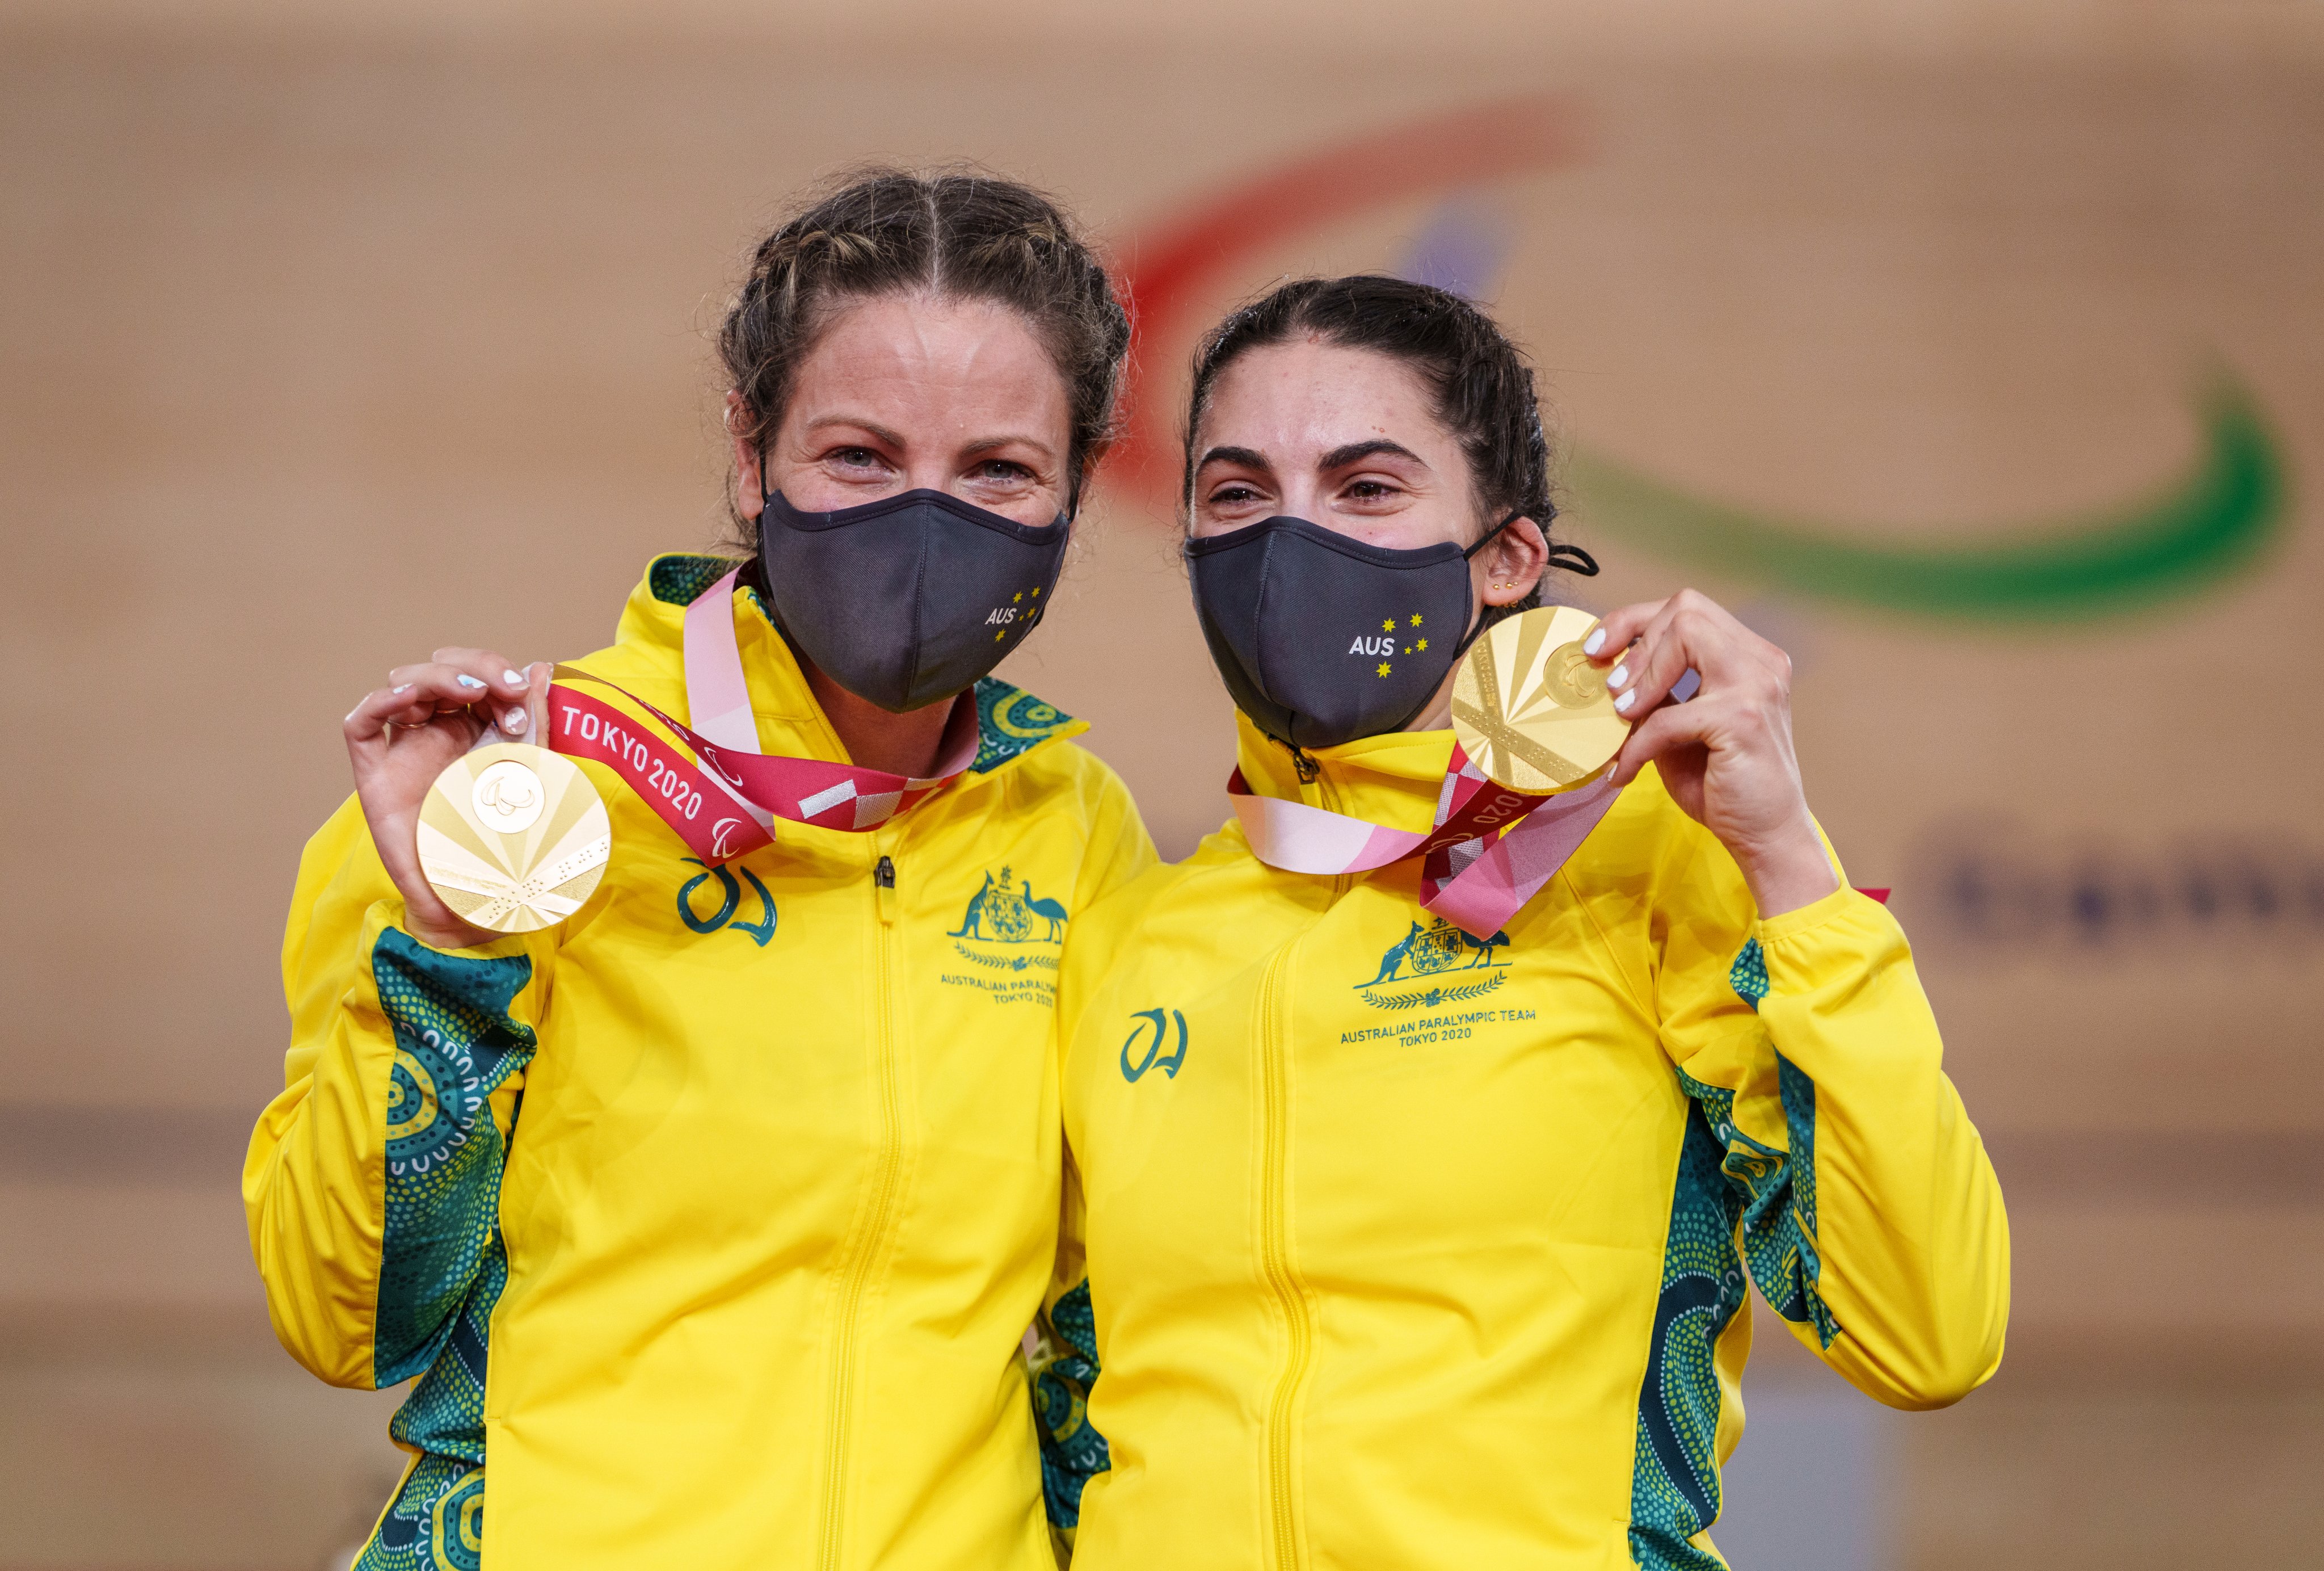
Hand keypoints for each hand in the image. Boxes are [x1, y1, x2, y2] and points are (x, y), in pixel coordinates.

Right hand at [343, 648, 553, 949]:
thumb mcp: (532, 770)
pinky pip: (361, 726)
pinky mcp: (376, 777)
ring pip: (402, 685)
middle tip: (505, 692)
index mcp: (476, 729)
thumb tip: (541, 665)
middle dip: (474, 669)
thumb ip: (535, 717)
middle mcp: (438, 735)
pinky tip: (409, 697)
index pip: (475, 674)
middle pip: (438, 669)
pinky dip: (379, 702)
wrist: (484, 894)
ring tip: (472, 693)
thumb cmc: (512, 840)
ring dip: (436, 677)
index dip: (496, 671)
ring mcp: (405, 752)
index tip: (522, 692)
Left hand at [1586, 590, 1837, 917]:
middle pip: (1686, 609)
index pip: (1689, 608)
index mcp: (1750, 657)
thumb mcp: (1678, 729)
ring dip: (1641, 675)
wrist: (1766, 836)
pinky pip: (1668, 715)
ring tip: (1619, 715)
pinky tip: (1626, 770)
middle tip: (1608, 686)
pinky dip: (1638, 743)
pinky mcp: (1741, 719)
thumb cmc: (1721, 784)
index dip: (1635, 619)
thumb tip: (1602, 673)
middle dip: (1634, 638)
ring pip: (1685, 636)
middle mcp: (1761, 661)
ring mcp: (1756, 685)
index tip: (1598, 647)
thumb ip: (1653, 695)